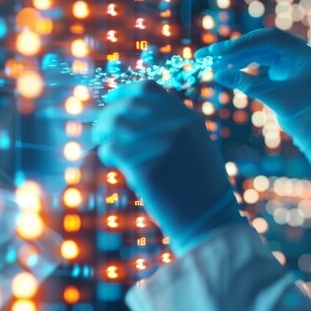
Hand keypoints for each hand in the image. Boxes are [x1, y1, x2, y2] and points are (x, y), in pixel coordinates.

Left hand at [91, 81, 242, 254]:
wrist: (210, 221)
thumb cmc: (199, 188)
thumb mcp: (196, 148)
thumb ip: (173, 128)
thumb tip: (133, 117)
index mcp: (189, 119)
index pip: (148, 89)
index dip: (123, 92)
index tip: (110, 101)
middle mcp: (177, 127)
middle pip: (127, 105)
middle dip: (107, 116)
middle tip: (100, 133)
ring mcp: (164, 146)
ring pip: (115, 125)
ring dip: (103, 134)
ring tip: (104, 146)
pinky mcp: (149, 168)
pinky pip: (113, 150)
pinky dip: (107, 154)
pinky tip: (114, 163)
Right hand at [196, 28, 310, 194]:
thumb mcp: (278, 101)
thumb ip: (248, 85)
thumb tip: (218, 73)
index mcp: (306, 55)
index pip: (270, 39)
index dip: (241, 44)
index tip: (218, 52)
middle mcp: (300, 56)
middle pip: (262, 45)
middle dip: (234, 50)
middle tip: (206, 55)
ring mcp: (293, 67)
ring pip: (260, 56)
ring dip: (237, 60)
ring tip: (212, 65)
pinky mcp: (287, 79)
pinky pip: (262, 69)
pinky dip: (245, 71)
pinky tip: (228, 72)